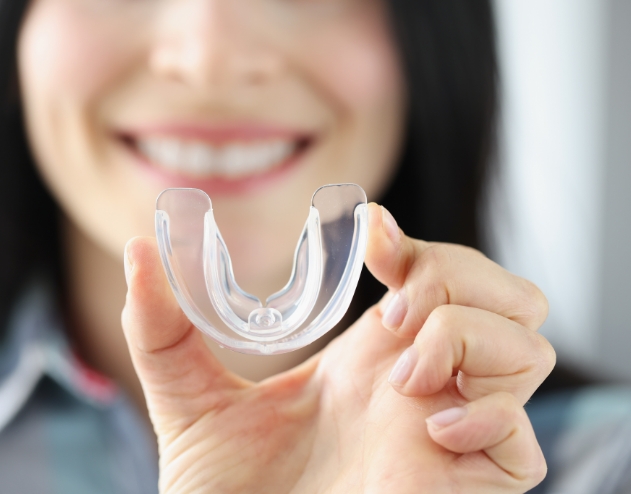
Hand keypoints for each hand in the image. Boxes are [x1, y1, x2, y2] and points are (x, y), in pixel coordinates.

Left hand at [122, 203, 553, 493]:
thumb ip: (163, 329)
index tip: (372, 235)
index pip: (436, 273)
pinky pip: (523, 436)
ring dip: (467, 337)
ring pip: (529, 345)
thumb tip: (138, 246)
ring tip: (401, 375)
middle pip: (505, 294)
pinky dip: (487, 415)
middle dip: (457, 276)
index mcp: (372, 357)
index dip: (417, 240)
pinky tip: (428, 428)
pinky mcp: (472, 486)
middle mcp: (422, 384)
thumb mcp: (193, 403)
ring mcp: (454, 432)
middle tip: (395, 310)